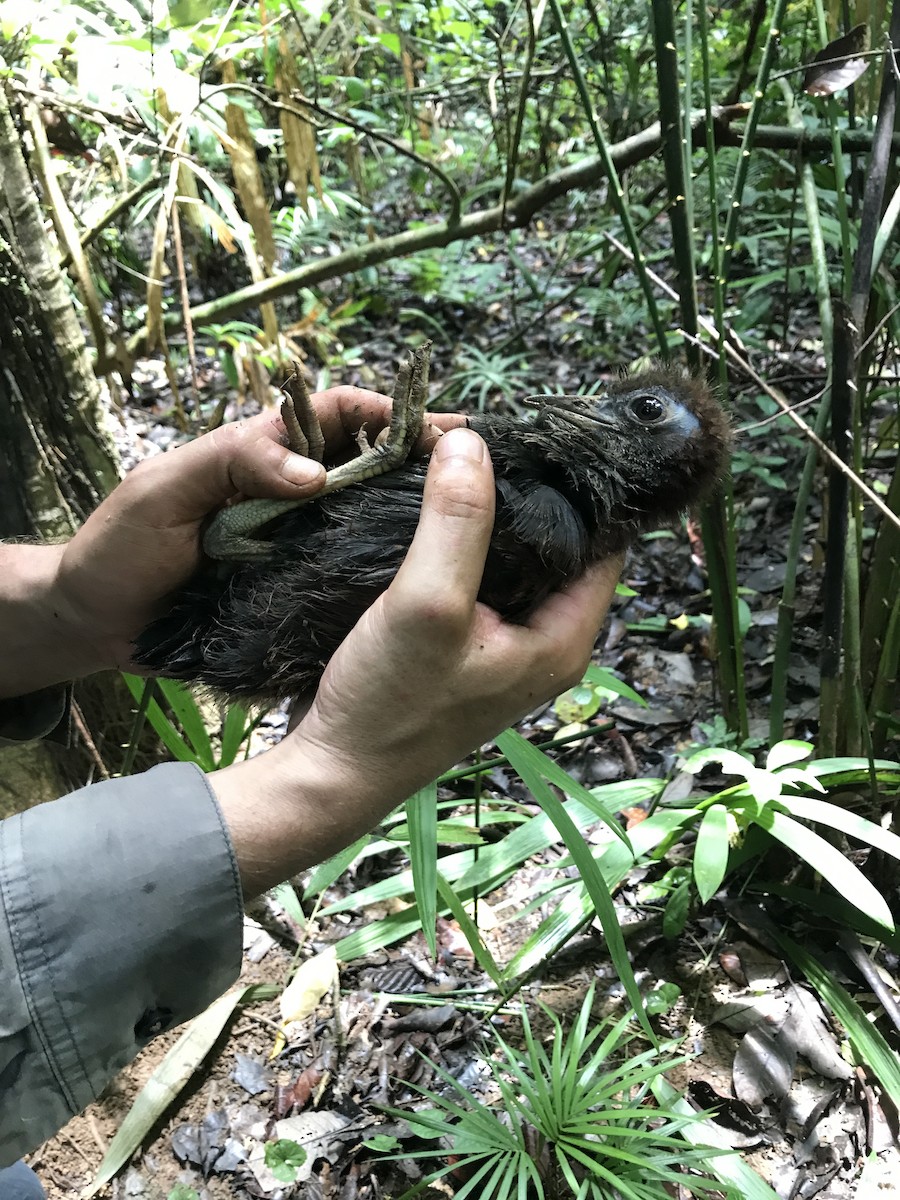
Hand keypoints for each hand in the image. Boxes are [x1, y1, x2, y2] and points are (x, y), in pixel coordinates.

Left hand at [8, 388, 462, 689]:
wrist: (95, 625)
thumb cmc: (120, 547)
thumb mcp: (166, 489)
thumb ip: (233, 462)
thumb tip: (316, 474)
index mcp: (261, 452)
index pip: (337, 415)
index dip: (389, 412)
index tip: (440, 431)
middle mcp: (289, 493)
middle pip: (366, 464)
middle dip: (422, 463)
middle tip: (483, 479)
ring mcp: (295, 542)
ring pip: (365, 518)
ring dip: (413, 518)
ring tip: (472, 535)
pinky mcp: (295, 589)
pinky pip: (347, 571)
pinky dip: (384, 573)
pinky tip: (423, 587)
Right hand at [211, 428, 622, 895]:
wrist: (330, 771)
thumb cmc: (389, 704)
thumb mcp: (427, 604)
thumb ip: (456, 523)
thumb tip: (472, 442)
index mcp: (562, 640)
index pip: (602, 544)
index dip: (576, 490)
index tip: (536, 438)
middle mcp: (542, 643)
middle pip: (553, 547)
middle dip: (522, 494)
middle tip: (486, 438)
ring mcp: (499, 646)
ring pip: (508, 560)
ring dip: (483, 517)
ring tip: (454, 460)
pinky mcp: (459, 647)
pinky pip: (472, 579)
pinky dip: (455, 544)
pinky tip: (426, 510)